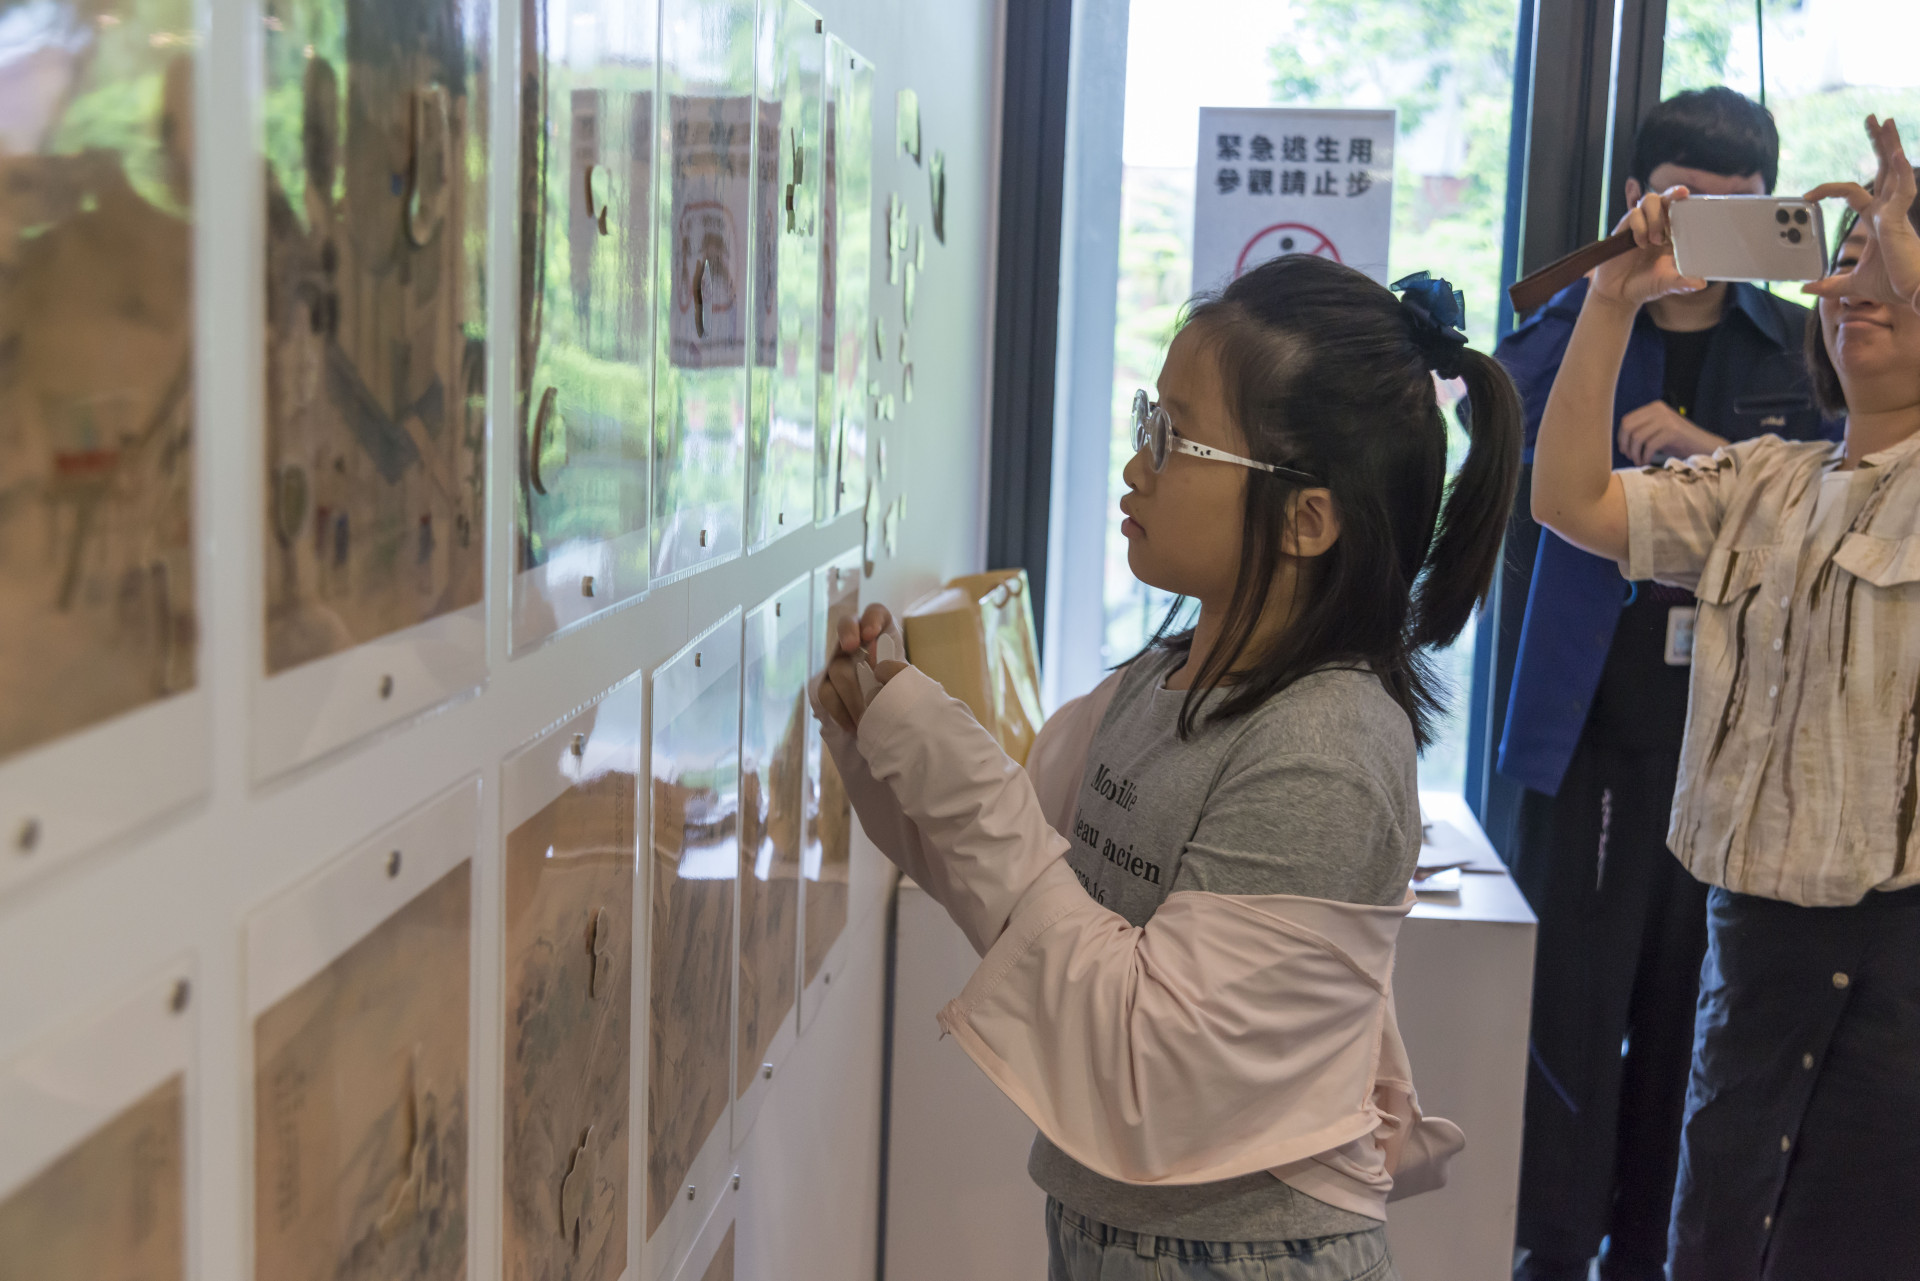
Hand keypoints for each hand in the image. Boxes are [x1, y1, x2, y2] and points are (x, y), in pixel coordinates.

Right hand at [815, 603, 908, 732]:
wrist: (892, 712)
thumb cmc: (903, 690)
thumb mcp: (906, 678)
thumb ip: (897, 670)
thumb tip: (880, 670)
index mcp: (880, 630)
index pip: (874, 612)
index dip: (872, 619)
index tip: (870, 635)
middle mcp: (855, 639)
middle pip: (847, 637)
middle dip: (858, 663)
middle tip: (867, 688)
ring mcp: (837, 659)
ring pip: (837, 669)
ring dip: (852, 695)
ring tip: (866, 717)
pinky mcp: (827, 682)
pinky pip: (826, 693)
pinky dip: (840, 711)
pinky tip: (852, 725)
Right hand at [1589, 188, 1709, 309]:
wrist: (1618, 294)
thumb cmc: (1646, 286)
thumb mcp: (1668, 284)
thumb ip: (1683, 283)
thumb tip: (1701, 284)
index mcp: (1673, 234)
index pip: (1681, 208)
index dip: (1685, 198)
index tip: (1689, 194)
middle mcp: (1658, 226)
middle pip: (1666, 197)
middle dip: (1672, 195)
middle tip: (1681, 196)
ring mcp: (1641, 225)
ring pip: (1650, 200)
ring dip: (1655, 216)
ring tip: (1656, 240)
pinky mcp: (1624, 229)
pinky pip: (1633, 214)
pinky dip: (1640, 226)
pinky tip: (1641, 244)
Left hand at [1617, 400, 1726, 465]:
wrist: (1704, 446)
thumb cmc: (1678, 443)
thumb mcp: (1657, 432)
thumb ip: (1642, 430)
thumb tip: (1620, 442)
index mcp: (1653, 408)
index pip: (1627, 420)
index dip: (1621, 438)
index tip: (1625, 451)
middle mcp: (1659, 410)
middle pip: (1628, 427)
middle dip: (1626, 445)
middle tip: (1631, 457)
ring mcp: (1666, 419)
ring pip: (1637, 437)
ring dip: (1635, 453)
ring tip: (1640, 462)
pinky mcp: (1673, 431)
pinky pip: (1649, 445)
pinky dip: (1645, 457)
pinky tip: (1647, 463)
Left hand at [1804, 115, 1919, 311]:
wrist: (1912, 294)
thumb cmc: (1892, 285)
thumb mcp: (1852, 284)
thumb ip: (1830, 284)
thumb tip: (1807, 288)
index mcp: (1877, 220)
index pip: (1855, 193)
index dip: (1831, 189)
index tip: (1808, 195)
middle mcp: (1888, 210)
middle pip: (1882, 168)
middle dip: (1878, 143)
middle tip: (1873, 118)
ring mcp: (1896, 212)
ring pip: (1893, 170)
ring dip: (1888, 145)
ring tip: (1885, 121)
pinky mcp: (1900, 219)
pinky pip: (1903, 189)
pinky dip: (1900, 171)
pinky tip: (1895, 155)